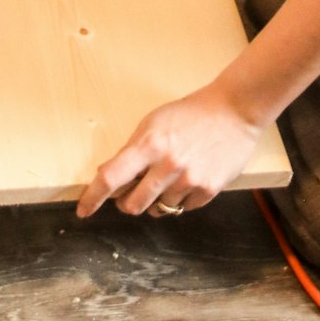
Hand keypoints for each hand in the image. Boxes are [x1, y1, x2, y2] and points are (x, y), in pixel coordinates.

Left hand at [77, 83, 263, 218]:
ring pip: (158, 209)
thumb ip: (133, 151)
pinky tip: (189, 178)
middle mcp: (168, 165)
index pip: (111, 178)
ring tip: (169, 177)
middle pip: (132, 205)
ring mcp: (189, 180)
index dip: (93, 197)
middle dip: (126, 203)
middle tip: (131, 193)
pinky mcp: (208, 190)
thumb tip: (110, 178)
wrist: (236, 110)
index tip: (84, 210)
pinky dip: (180, 199)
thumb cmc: (191, 113)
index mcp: (150, 144)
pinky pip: (183, 208)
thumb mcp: (154, 122)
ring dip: (156, 200)